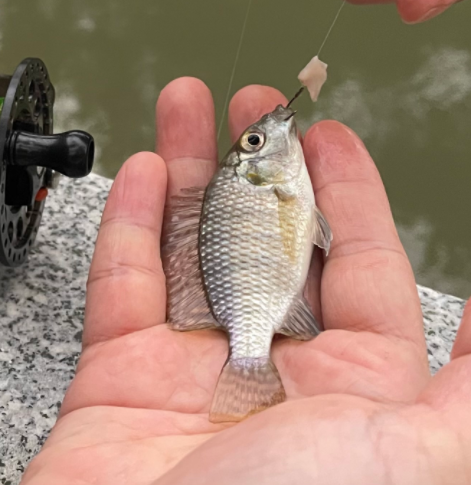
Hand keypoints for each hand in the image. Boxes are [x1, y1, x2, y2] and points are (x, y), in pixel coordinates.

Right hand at [21, 77, 470, 484]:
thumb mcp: (417, 458)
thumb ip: (467, 393)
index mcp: (356, 395)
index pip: (360, 268)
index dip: (347, 193)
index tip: (326, 132)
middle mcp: (275, 378)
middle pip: (268, 241)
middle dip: (259, 165)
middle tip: (250, 102)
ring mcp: (190, 374)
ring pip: (190, 246)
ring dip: (188, 170)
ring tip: (187, 103)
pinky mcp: (116, 378)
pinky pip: (121, 283)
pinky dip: (128, 222)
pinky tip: (139, 170)